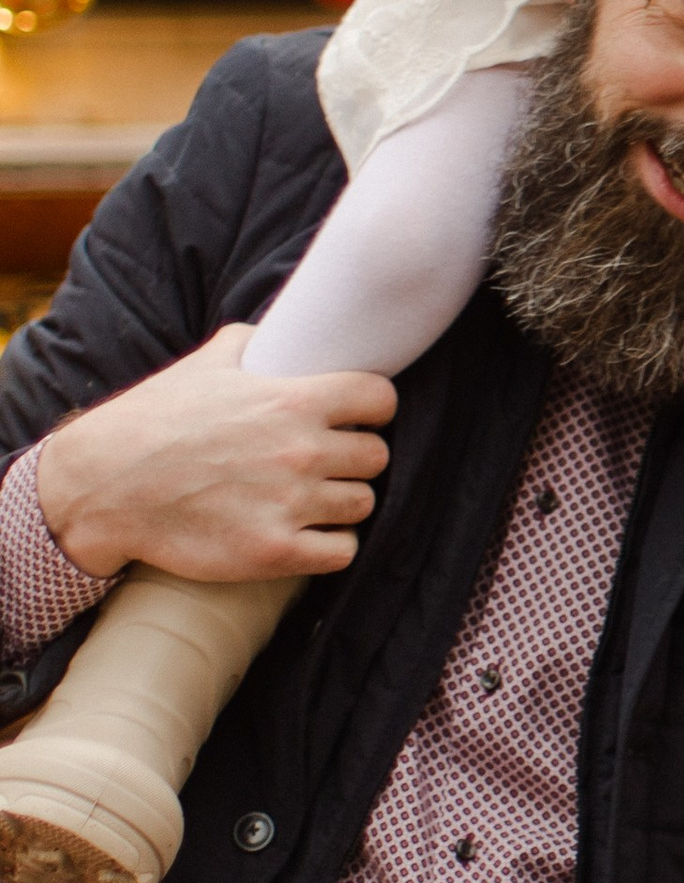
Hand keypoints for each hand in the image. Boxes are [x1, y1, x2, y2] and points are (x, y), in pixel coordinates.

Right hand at [37, 326, 396, 583]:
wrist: (103, 486)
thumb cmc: (153, 420)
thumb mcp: (205, 364)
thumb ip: (255, 345)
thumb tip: (285, 331)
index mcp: (294, 400)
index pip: (381, 400)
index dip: (374, 409)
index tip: (359, 417)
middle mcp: (301, 451)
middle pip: (376, 457)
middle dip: (355, 458)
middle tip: (328, 463)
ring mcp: (290, 503)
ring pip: (363, 503)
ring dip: (343, 502)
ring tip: (315, 499)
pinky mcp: (274, 551)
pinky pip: (343, 551)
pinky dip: (332, 544)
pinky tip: (310, 534)